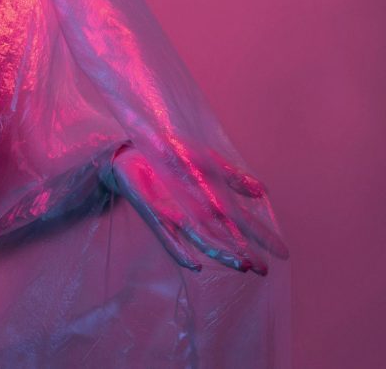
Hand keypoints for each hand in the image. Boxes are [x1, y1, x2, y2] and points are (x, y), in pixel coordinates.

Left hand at [100, 143, 288, 274]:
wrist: (136, 150)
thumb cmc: (172, 156)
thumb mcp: (207, 160)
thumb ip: (232, 176)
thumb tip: (263, 191)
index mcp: (213, 200)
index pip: (243, 221)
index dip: (262, 237)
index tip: (284, 253)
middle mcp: (198, 213)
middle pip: (226, 237)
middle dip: (245, 253)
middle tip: (264, 269)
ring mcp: (177, 216)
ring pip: (203, 240)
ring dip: (221, 254)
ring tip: (241, 266)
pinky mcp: (155, 216)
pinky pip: (167, 238)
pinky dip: (180, 252)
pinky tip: (193, 266)